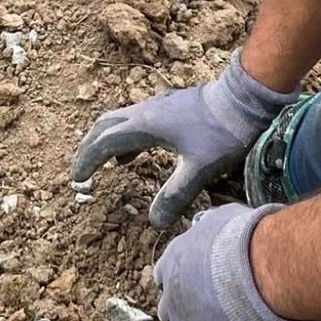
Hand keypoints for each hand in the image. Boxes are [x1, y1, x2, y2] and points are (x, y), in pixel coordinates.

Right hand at [71, 56, 296, 227]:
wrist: (244, 99)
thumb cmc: (222, 133)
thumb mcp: (200, 169)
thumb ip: (175, 195)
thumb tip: (154, 222)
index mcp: (146, 125)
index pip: (105, 142)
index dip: (88, 160)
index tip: (76, 179)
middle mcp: (146, 111)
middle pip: (105, 125)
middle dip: (90, 147)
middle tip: (82, 169)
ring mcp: (158, 105)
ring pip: (120, 120)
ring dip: (107, 140)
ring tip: (104, 164)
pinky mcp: (170, 106)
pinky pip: (136, 120)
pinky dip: (126, 137)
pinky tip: (135, 153)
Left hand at [155, 203, 311, 320]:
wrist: (262, 271)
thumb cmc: (250, 240)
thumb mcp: (222, 220)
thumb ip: (209, 227)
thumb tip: (211, 224)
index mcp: (172, 261)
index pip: (166, 277)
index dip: (186, 284)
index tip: (205, 286)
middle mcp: (170, 294)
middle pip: (169, 310)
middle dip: (187, 312)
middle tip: (217, 314)